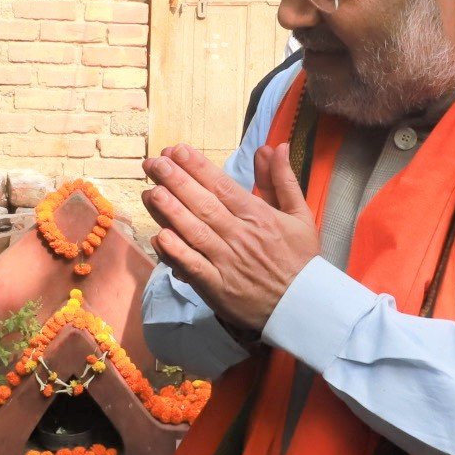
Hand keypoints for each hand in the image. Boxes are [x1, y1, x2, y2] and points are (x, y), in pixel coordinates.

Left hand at [141, 143, 318, 333]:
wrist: (304, 308)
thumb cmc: (300, 260)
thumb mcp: (300, 215)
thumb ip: (283, 180)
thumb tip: (273, 146)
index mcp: (259, 216)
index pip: (222, 186)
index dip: (198, 167)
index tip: (177, 150)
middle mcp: (241, 236)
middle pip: (204, 204)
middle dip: (176, 181)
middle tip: (154, 162)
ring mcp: (228, 262)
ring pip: (195, 232)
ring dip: (171, 211)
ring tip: (151, 191)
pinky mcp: (218, 288)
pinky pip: (194, 267)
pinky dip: (177, 253)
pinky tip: (159, 237)